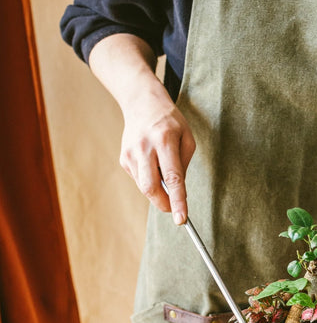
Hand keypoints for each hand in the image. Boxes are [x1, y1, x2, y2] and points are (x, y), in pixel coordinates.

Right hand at [120, 92, 194, 223]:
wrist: (141, 102)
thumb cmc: (170, 122)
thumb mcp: (187, 137)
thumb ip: (184, 165)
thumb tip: (176, 191)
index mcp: (164, 140)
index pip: (172, 178)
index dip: (177, 201)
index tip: (181, 220)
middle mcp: (144, 148)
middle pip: (151, 188)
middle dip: (164, 204)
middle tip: (175, 207)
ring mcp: (130, 154)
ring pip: (144, 188)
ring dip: (158, 191)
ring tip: (163, 170)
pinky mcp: (124, 159)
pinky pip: (140, 180)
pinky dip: (150, 180)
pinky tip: (153, 164)